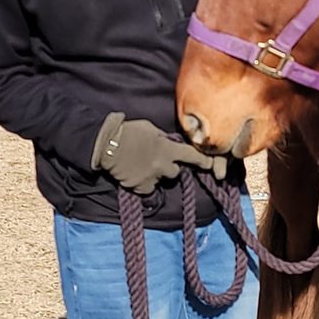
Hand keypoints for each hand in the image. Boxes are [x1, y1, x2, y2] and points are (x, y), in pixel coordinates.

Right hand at [91, 113, 226, 194]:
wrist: (107, 144)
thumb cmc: (129, 131)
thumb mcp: (151, 129)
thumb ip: (163, 139)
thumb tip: (169, 143)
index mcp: (167, 148)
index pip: (192, 156)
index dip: (203, 161)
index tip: (210, 165)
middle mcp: (163, 165)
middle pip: (176, 172)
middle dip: (170, 168)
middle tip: (158, 161)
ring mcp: (152, 177)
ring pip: (161, 180)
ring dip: (157, 175)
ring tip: (143, 166)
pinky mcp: (140, 187)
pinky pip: (148, 189)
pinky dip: (144, 184)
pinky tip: (135, 174)